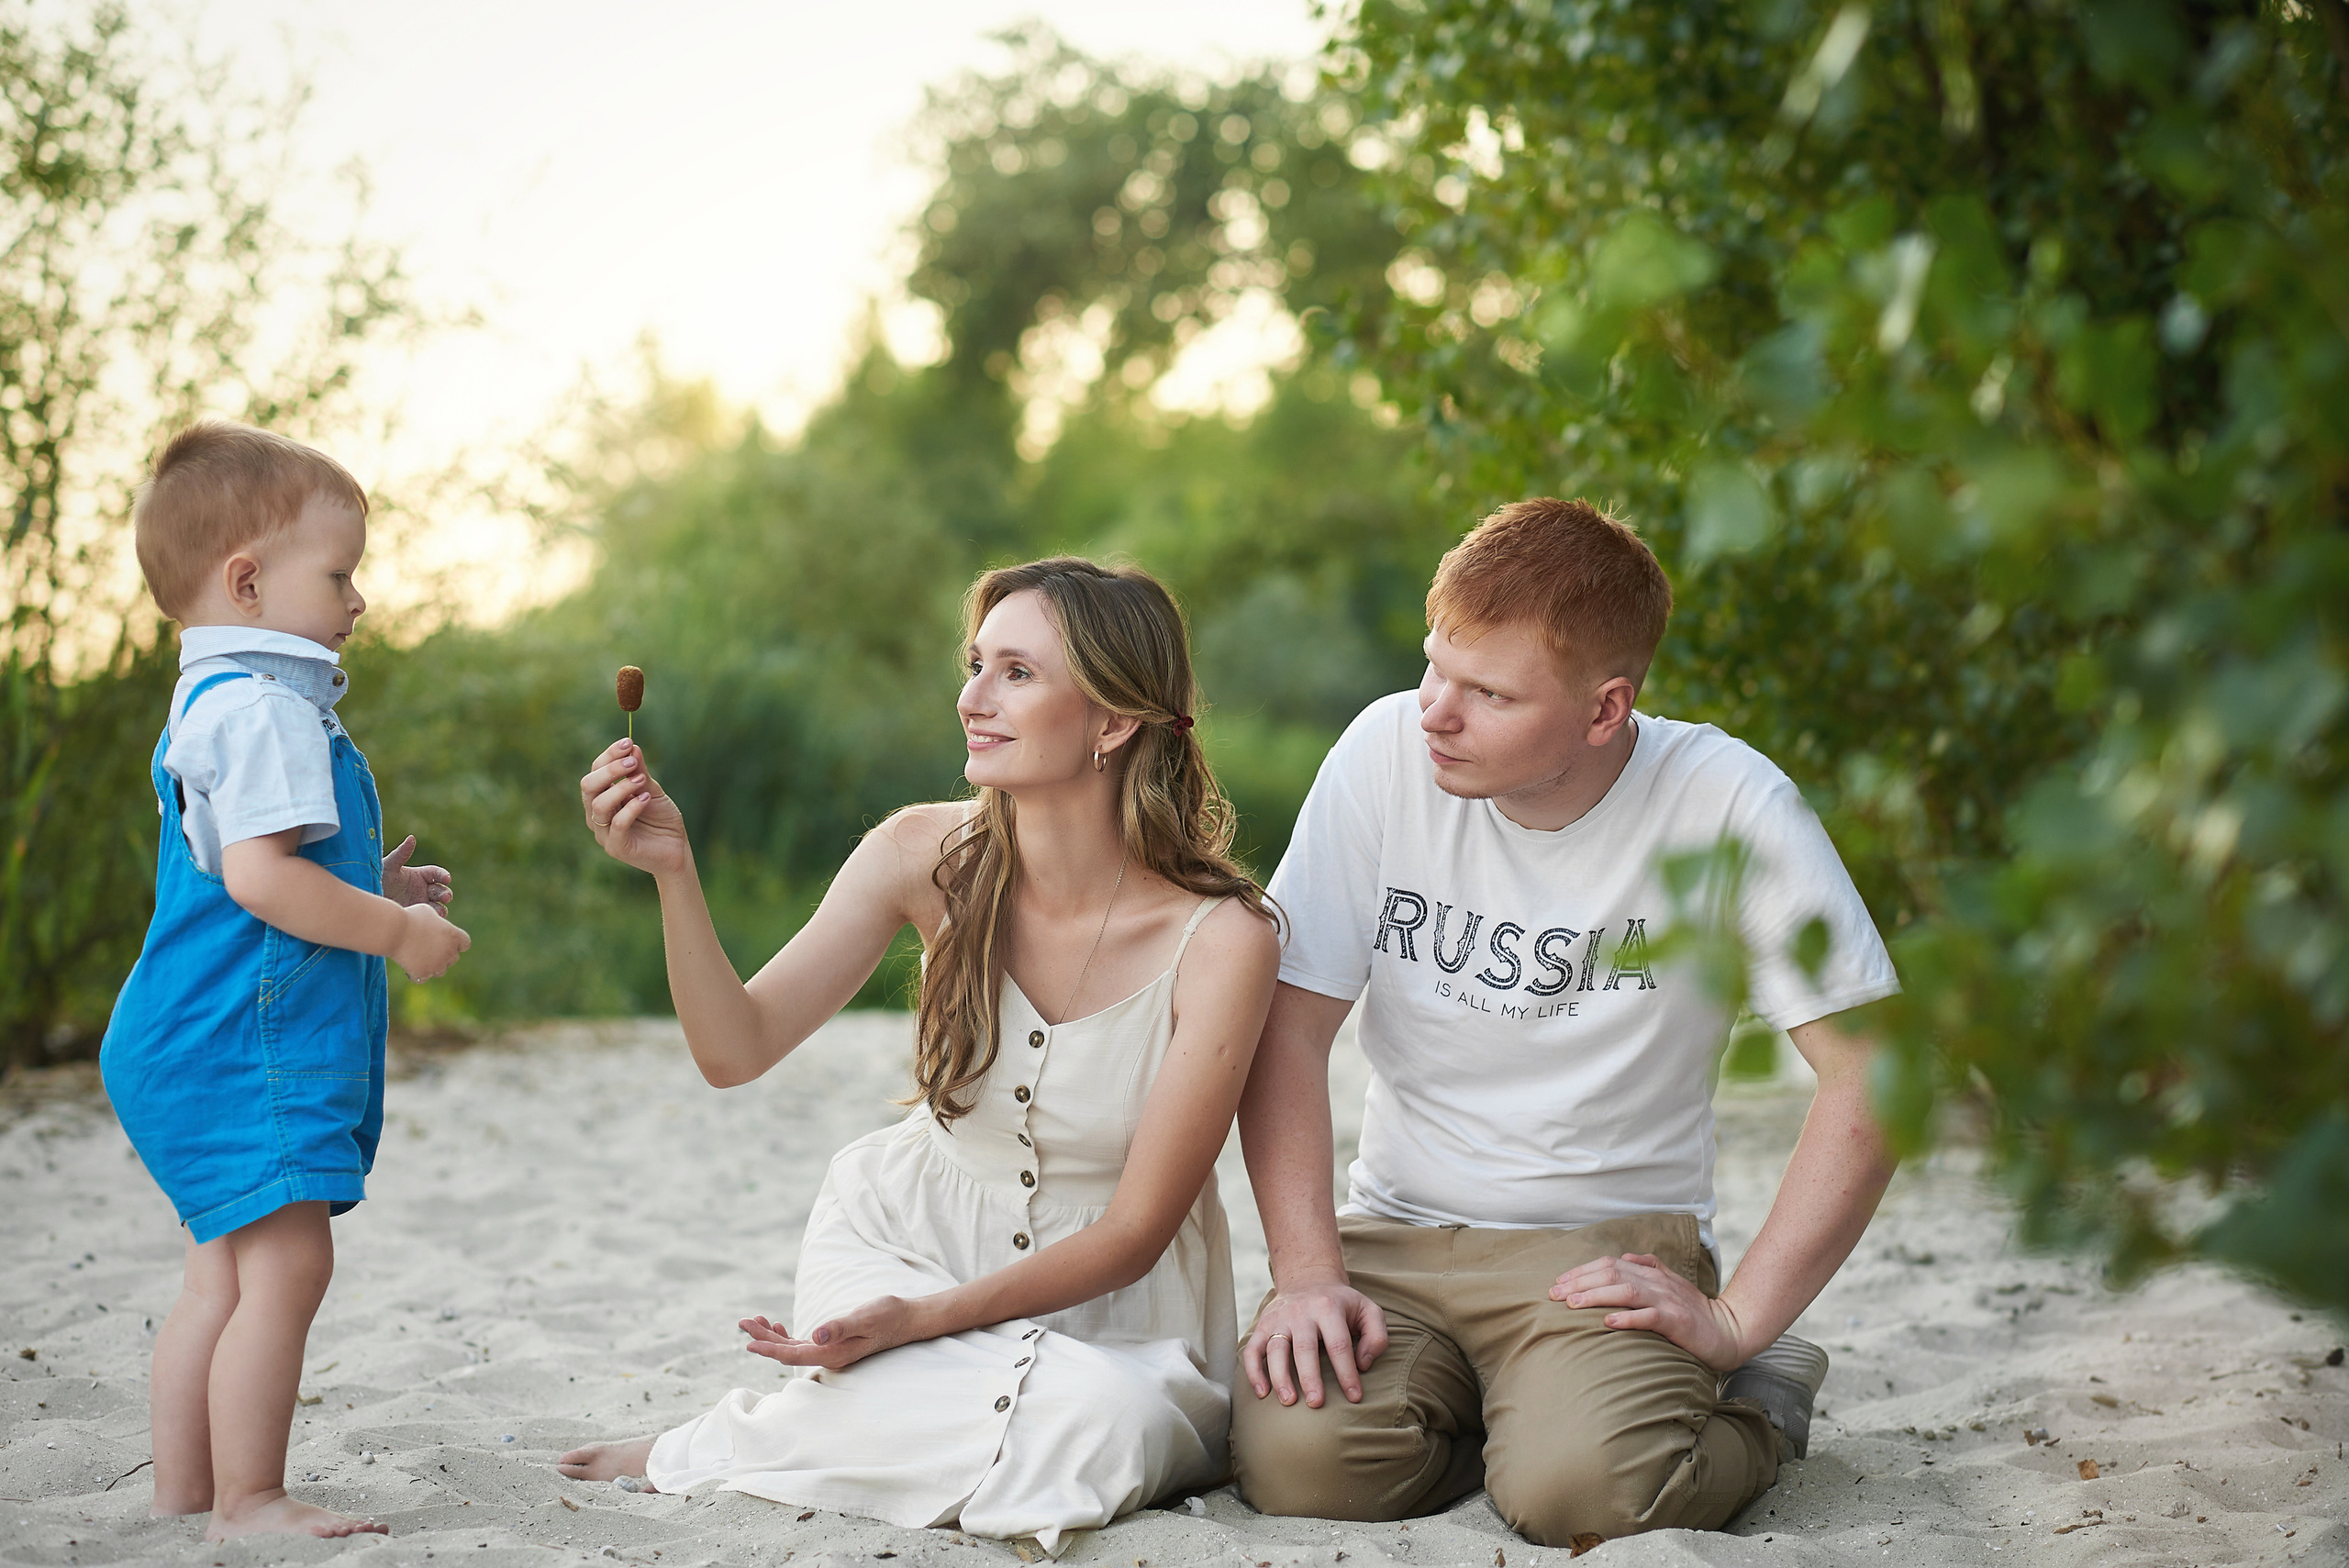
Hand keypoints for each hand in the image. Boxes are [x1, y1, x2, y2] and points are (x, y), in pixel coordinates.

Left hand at [381, 835, 453, 913]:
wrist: (368, 899)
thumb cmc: (377, 879)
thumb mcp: (388, 866)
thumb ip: (401, 853)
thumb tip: (411, 837)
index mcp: (420, 875)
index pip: (436, 873)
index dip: (443, 875)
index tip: (447, 878)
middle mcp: (424, 889)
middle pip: (441, 890)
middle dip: (445, 893)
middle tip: (445, 897)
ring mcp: (421, 903)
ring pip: (439, 905)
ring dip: (441, 908)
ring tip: (437, 911)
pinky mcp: (416, 915)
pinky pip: (429, 917)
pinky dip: (432, 918)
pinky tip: (429, 918)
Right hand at [391, 901, 470, 982]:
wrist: (393, 930)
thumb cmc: (409, 917)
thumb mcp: (427, 912)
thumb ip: (436, 921)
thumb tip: (436, 926)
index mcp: (454, 936)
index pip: (465, 944)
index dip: (456, 943)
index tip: (444, 941)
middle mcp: (449, 952)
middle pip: (453, 959)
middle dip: (443, 955)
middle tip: (427, 949)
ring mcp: (437, 965)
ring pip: (440, 971)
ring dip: (432, 967)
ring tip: (418, 958)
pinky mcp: (423, 974)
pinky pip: (422, 978)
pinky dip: (416, 974)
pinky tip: (407, 966)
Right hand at [580, 738, 688, 875]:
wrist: (677, 850)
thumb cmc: (661, 819)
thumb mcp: (651, 790)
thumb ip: (640, 772)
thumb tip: (632, 747)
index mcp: (602, 797)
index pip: (595, 771)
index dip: (609, 755)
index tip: (628, 742)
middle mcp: (597, 815)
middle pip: (588, 786)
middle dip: (609, 770)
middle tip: (632, 761)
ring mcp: (604, 833)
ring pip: (599, 805)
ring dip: (620, 788)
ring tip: (641, 781)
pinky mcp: (617, 847)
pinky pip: (618, 825)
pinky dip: (632, 808)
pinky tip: (646, 799)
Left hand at [738, 1297, 921, 1371]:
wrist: (905, 1319)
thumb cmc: (887, 1316)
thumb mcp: (865, 1317)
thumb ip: (840, 1326)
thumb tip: (816, 1335)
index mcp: (834, 1354)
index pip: (794, 1355)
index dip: (770, 1349)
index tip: (749, 1342)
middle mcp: (829, 1356)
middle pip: (788, 1352)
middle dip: (763, 1338)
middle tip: (742, 1323)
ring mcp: (830, 1352)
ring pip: (792, 1347)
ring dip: (771, 1335)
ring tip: (752, 1321)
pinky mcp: (832, 1344)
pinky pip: (802, 1343)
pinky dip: (785, 1335)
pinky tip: (776, 1325)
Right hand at [1242, 1278, 1388, 1407]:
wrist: (1307, 1279)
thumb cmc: (1342, 1304)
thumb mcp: (1368, 1310)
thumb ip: (1377, 1336)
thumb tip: (1363, 1365)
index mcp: (1329, 1308)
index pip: (1339, 1344)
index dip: (1347, 1372)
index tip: (1354, 1397)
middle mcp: (1301, 1312)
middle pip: (1304, 1348)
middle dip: (1310, 1377)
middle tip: (1316, 1403)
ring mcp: (1279, 1319)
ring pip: (1275, 1349)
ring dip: (1280, 1377)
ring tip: (1289, 1402)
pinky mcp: (1263, 1326)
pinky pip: (1253, 1349)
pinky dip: (1253, 1372)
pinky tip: (1262, 1393)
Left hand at [1550, 1252, 1750, 1371]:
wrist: (1730, 1331)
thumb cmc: (1694, 1312)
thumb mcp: (1670, 1284)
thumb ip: (1649, 1267)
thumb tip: (1625, 1256)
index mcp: (1652, 1272)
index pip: (1609, 1264)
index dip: (1581, 1271)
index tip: (1557, 1283)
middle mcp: (1657, 1282)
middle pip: (1612, 1273)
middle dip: (1579, 1282)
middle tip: (1553, 1294)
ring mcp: (1668, 1300)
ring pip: (1626, 1290)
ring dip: (1595, 1296)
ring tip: (1572, 1304)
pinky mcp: (1677, 1322)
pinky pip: (1649, 1317)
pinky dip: (1627, 1318)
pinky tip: (1608, 1322)